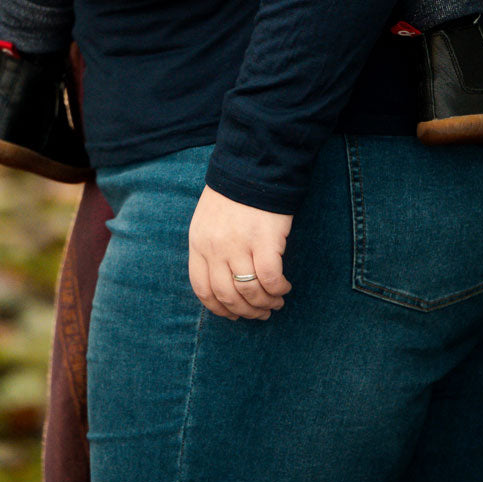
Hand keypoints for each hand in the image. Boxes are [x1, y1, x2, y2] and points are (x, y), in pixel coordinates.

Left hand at [188, 185, 292, 319]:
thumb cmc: (232, 195)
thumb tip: (224, 283)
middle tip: (260, 314)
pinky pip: (270, 278)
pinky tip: (284, 287)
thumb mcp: (207, 221)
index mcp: (198, 242)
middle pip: (226, 295)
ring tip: (275, 302)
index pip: (202, 288)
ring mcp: (238, 244)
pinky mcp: (264, 240)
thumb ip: (210, 250)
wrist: (253, 167)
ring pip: (249, 291)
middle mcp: (215, 247)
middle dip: (245, 311)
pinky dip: (278, 289)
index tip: (234, 314)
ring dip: (265, 303)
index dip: (219, 308)